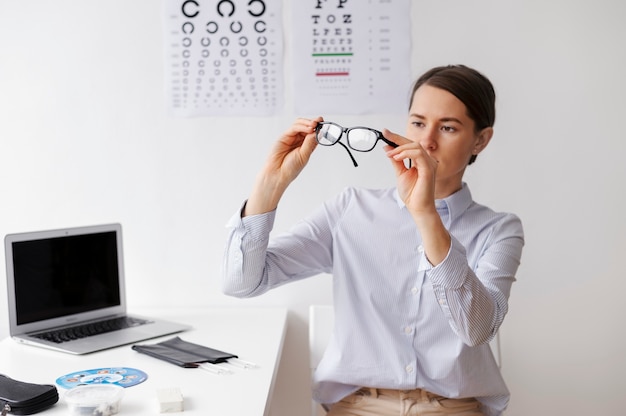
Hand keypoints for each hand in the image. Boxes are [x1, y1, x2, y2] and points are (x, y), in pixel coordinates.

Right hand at [244, 117, 322, 215]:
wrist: (278, 174)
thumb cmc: (291, 168)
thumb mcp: (304, 155)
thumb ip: (310, 143)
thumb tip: (317, 132)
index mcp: (307, 146)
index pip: (314, 133)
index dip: (319, 127)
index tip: (324, 124)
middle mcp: (299, 140)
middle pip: (307, 126)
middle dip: (314, 122)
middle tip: (320, 122)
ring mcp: (292, 137)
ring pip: (300, 124)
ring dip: (308, 123)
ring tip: (314, 125)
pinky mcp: (285, 136)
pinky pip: (294, 128)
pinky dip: (302, 126)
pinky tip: (308, 128)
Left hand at [383, 129, 449, 264]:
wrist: (417, 208)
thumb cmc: (412, 194)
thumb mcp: (400, 173)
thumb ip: (396, 160)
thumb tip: (388, 148)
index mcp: (421, 161)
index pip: (409, 145)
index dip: (397, 138)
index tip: (385, 132)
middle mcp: (427, 161)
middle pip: (412, 143)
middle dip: (397, 139)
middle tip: (384, 136)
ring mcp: (430, 164)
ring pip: (416, 147)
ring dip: (400, 148)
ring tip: (390, 154)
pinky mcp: (429, 169)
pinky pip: (418, 155)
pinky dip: (406, 153)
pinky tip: (397, 157)